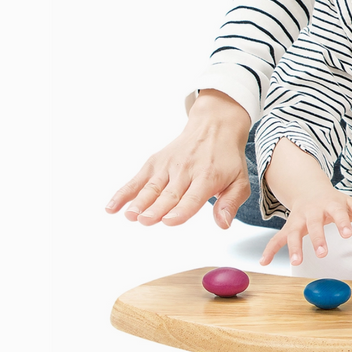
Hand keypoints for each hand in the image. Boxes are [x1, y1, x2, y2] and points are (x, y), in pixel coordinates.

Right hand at [105, 89, 251, 228]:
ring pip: (151, 187)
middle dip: (156, 208)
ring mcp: (168, 166)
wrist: (214, 126)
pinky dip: (124, 192)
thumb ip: (231, 203)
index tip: (169, 221)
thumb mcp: (240, 180)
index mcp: (208, 177)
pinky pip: (137, 179)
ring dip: (139, 201)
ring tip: (130, 215)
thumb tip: (223, 224)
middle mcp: (186, 171)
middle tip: (144, 220)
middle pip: (169, 194)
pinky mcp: (155, 163)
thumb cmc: (227, 159)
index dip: (181, 210)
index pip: (193, 197)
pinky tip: (112, 207)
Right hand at [258, 139, 351, 265]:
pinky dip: (270, 250)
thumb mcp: (349, 204)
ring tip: (296, 262)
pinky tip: (264, 262)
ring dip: (293, 247)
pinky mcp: (288, 227)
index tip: (348, 235)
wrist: (310, 190)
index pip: (339, 214)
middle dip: (318, 239)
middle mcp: (312, 212)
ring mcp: (298, 219)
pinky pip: (277, 238)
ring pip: (294, 233)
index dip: (343, 223)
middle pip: (314, 225)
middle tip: (323, 254)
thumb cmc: (333, 201)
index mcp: (330, 205)